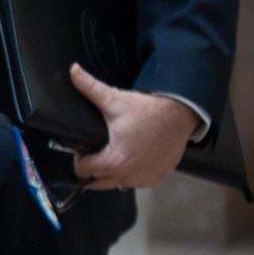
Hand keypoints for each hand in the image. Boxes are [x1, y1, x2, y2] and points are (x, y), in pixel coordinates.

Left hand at [68, 65, 200, 189]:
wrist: (180, 114)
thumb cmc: (147, 110)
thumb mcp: (115, 100)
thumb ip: (90, 88)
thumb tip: (73, 70)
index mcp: (115, 161)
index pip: (84, 170)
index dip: (79, 159)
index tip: (82, 149)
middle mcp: (129, 175)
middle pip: (97, 182)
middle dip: (92, 169)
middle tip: (94, 153)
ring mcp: (144, 179)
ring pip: (116, 184)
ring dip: (110, 175)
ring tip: (110, 156)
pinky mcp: (157, 178)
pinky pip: (136, 183)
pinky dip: (130, 176)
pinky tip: (129, 162)